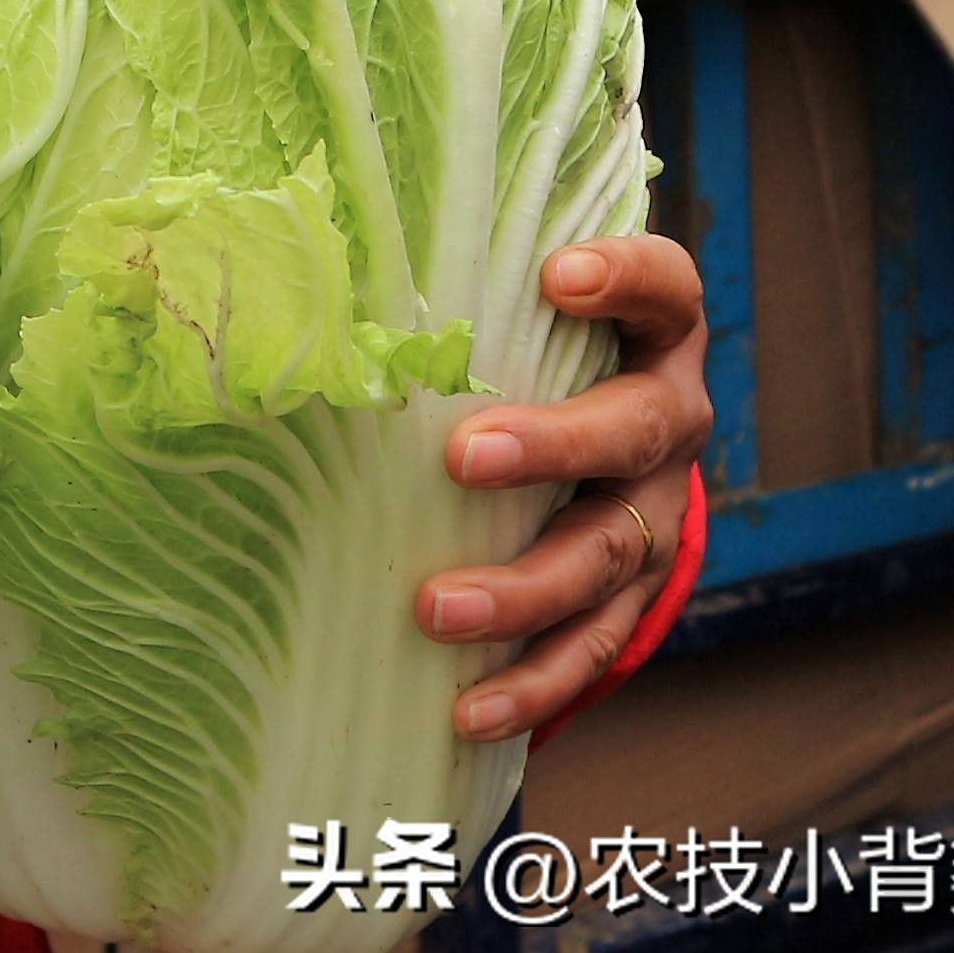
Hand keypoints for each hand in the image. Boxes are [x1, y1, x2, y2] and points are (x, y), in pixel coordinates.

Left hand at [415, 234, 709, 742]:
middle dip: (553, 448)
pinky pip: (594, 647)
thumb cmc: (514, 343)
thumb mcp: (499, 299)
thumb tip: (285, 241)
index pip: (664, 287)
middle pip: (633, 432)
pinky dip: (533, 683)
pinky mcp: (633, 592)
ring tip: (434, 611)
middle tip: (461, 455)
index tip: (555, 274)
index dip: (624, 277)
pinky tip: (467, 711)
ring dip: (525, 591)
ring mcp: (656, 512)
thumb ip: (437, 273)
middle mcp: (668, 419)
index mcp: (648, 334)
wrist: (595, 439)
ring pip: (611, 556)